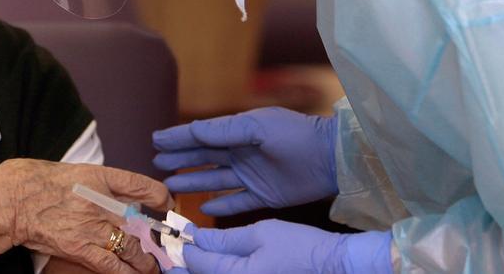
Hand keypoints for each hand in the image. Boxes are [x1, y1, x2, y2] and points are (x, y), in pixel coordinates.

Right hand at [0, 159, 170, 273]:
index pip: (142, 185)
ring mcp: (91, 226)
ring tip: (152, 265)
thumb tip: (121, 196)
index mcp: (100, 176)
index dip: (161, 197)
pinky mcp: (79, 248)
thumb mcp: (76, 172)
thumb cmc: (39, 182)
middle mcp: (101, 201)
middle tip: (164, 245)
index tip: (166, 204)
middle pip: (142, 222)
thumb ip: (101, 184)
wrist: (12, 199)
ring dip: (146, 260)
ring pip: (132, 248)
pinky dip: (127, 272)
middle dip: (157, 237)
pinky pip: (111, 266)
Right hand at [152, 107, 337, 214]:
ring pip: (214, 180)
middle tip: (156, 162)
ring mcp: (251, 176)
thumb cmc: (294, 136)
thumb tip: (193, 130)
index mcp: (239, 132)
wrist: (329, 158)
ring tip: (170, 184)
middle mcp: (242, 153)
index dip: (178, 137)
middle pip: (203, 158)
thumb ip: (225, 130)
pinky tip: (203, 207)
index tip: (155, 139)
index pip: (202, 135)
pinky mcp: (263, 196)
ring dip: (192, 181)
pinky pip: (235, 202)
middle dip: (179, 159)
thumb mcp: (257, 126)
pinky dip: (219, 204)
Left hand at [170, 221, 391, 273]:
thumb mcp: (260, 234)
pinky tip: (212, 266)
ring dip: (196, 273)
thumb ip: (223, 238)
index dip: (182, 247)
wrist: (334, 266)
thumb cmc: (300, 246)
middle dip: (181, 268)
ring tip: (183, 263)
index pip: (196, 264)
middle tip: (169, 254)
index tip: (171, 233)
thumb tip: (195, 237)